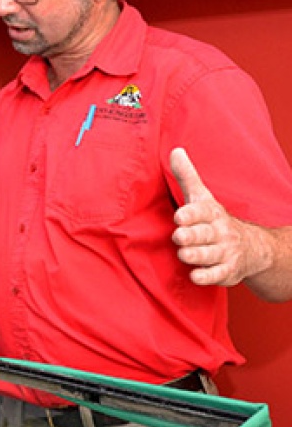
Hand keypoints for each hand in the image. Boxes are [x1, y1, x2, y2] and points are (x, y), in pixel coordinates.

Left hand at [171, 146, 253, 286]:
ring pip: (209, 255)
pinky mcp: (226, 271)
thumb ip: (187, 176)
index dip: (191, 214)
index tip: (179, 216)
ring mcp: (224, 252)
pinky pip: (216, 275)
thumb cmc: (214, 219)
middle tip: (179, 236)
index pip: (202, 211)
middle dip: (191, 235)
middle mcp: (220, 232)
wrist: (251, 247)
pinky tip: (195, 275)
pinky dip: (206, 276)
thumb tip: (175, 150)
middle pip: (204, 234)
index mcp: (212, 213)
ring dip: (195, 255)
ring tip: (184, 253)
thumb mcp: (202, 197)